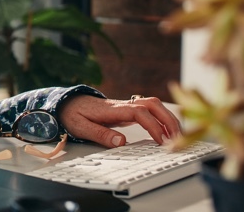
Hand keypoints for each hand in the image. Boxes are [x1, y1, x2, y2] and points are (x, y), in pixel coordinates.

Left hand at [56, 94, 181, 148]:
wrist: (65, 102)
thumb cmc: (72, 113)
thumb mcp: (80, 126)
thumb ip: (100, 134)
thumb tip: (121, 141)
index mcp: (111, 109)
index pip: (139, 112)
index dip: (153, 125)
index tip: (161, 140)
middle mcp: (122, 105)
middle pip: (151, 104)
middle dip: (168, 119)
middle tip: (178, 138)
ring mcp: (125, 106)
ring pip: (153, 104)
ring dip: (168, 118)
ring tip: (178, 136)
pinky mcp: (126, 111)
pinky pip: (149, 110)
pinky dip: (162, 118)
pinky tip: (167, 130)